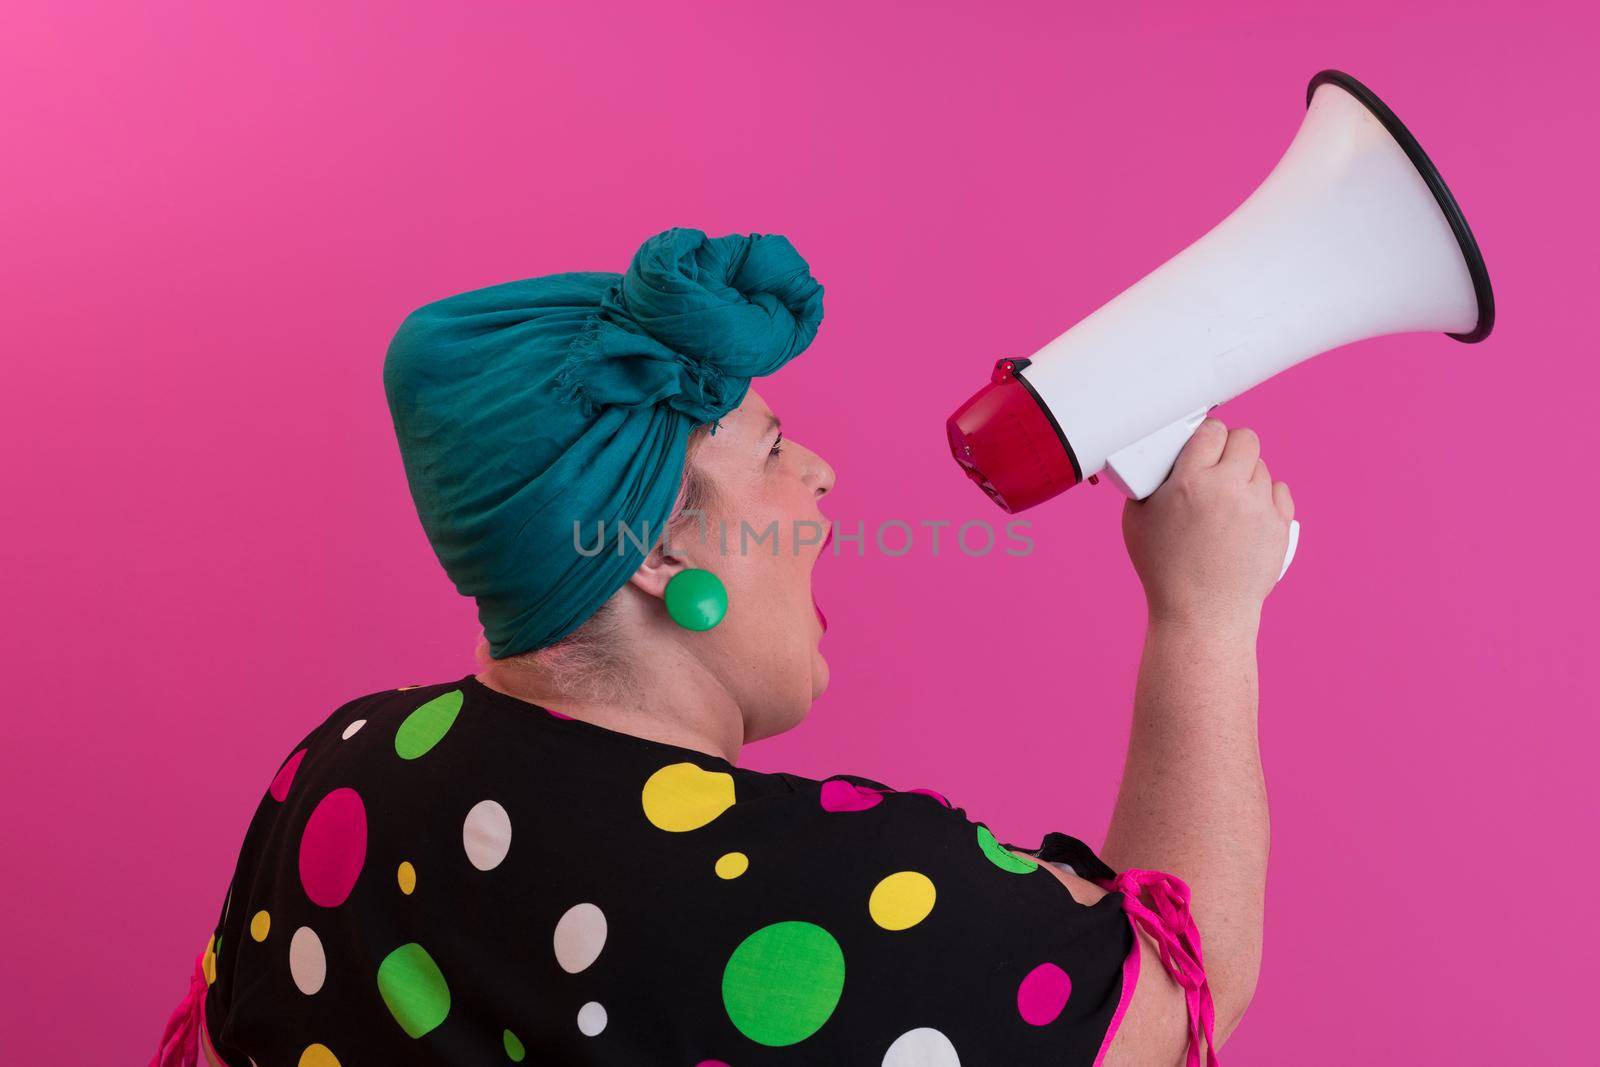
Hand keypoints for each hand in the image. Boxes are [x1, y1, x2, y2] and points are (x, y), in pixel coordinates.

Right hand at [1121, 418, 1294, 627]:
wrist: (1202, 613)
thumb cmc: (1165, 570)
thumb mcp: (1136, 520)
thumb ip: (1149, 481)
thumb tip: (1162, 459)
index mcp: (1190, 482)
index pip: (1211, 430)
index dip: (1206, 435)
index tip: (1201, 445)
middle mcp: (1228, 489)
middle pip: (1245, 439)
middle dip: (1231, 447)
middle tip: (1218, 465)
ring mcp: (1259, 507)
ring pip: (1262, 466)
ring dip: (1246, 474)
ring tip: (1228, 499)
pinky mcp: (1280, 526)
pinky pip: (1280, 491)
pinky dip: (1265, 496)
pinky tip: (1248, 511)